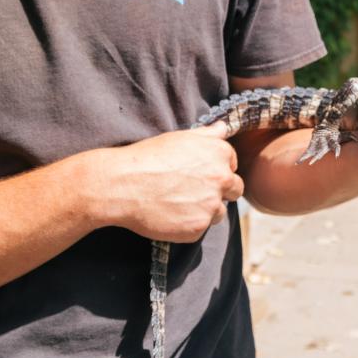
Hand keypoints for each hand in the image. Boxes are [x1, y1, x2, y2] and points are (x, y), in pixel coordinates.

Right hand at [89, 123, 242, 242]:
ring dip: (205, 210)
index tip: (199, 173)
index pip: (232, 165)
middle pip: (235, 190)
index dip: (217, 169)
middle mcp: (222, 179)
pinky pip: (200, 228)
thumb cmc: (148, 157)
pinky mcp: (198, 228)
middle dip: (220, 191)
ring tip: (177, 203)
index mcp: (220, 154)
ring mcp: (211, 205)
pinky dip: (188, 225)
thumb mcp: (180, 138)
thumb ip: (208, 135)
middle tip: (193, 191)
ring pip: (218, 212)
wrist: (122, 184)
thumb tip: (224, 129)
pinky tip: (169, 215)